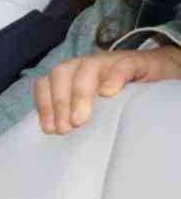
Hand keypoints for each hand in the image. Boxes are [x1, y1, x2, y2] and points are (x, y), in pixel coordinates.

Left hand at [34, 49, 180, 134]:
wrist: (155, 75)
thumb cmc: (118, 97)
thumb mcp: (92, 107)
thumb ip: (73, 115)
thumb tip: (56, 136)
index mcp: (70, 76)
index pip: (46, 83)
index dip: (44, 105)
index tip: (50, 130)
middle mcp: (85, 65)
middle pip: (62, 73)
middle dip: (60, 102)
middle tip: (66, 129)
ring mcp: (109, 62)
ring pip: (87, 67)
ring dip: (80, 93)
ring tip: (81, 119)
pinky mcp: (134, 62)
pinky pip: (121, 65)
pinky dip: (113, 77)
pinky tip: (109, 93)